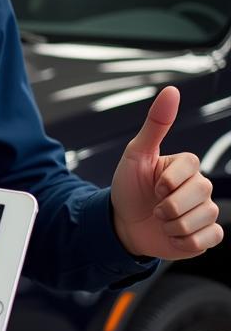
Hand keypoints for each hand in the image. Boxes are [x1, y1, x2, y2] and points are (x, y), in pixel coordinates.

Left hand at [111, 86, 222, 259]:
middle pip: (201, 193)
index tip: (153, 186)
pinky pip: (209, 238)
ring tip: (161, 220)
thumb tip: (171, 90)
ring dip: (174, 224)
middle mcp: (200, 187)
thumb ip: (156, 124)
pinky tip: (172, 235)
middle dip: (169, 204)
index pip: (191, 168)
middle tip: (155, 206)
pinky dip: (185, 240)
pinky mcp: (206, 235)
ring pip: (204, 217)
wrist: (121, 223)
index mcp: (186, 166)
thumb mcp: (136, 154)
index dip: (167, 181)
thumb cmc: (128, 187)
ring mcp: (205, 211)